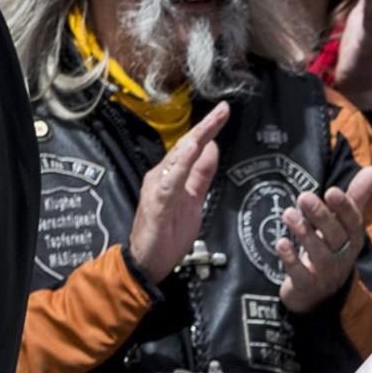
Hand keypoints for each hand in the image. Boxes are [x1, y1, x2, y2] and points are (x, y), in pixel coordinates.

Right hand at [125, 102, 230, 284]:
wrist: (148, 262)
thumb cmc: (168, 233)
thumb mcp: (194, 200)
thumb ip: (201, 176)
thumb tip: (211, 149)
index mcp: (172, 176)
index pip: (192, 148)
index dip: (207, 130)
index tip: (223, 113)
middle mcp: (162, 177)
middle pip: (185, 147)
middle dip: (204, 128)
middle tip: (223, 110)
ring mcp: (158, 189)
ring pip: (177, 160)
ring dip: (194, 141)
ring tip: (209, 126)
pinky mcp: (156, 203)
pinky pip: (169, 182)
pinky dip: (181, 166)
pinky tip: (190, 153)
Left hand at [278, 166, 371, 312]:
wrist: (317, 295)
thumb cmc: (329, 251)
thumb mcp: (343, 226)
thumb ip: (355, 198)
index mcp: (352, 240)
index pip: (353, 223)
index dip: (344, 208)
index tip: (332, 191)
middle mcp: (342, 257)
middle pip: (336, 237)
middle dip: (321, 216)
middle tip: (304, 196)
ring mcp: (325, 274)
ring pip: (319, 254)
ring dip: (304, 233)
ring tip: (288, 214)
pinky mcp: (306, 287)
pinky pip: (300, 275)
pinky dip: (291, 260)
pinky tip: (280, 243)